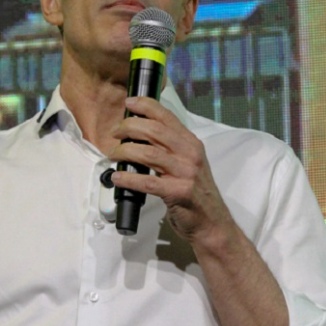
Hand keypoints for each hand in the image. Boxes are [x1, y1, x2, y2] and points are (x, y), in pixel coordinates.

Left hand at [109, 96, 234, 241]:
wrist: (212, 222)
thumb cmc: (195, 193)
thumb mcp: (188, 163)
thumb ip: (169, 148)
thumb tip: (138, 136)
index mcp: (191, 143)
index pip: (166, 116)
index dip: (145, 106)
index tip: (129, 103)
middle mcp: (190, 153)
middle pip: (154, 131)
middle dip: (129, 128)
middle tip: (115, 133)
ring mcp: (186, 173)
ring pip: (148, 154)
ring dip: (125, 152)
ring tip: (113, 155)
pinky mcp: (179, 192)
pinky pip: (147, 182)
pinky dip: (129, 178)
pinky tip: (117, 177)